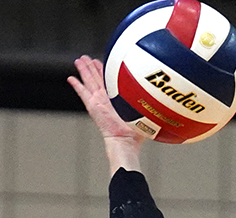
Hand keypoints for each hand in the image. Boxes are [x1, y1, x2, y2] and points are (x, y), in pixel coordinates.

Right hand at [65, 55, 144, 173]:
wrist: (125, 141)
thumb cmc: (136, 132)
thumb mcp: (143, 112)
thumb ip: (149, 103)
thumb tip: (164, 97)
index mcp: (115, 99)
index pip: (108, 81)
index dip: (104, 70)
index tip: (100, 61)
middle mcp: (105, 99)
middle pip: (96, 78)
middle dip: (91, 66)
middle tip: (85, 57)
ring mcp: (98, 102)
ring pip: (89, 81)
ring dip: (83, 71)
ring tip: (78, 60)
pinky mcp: (92, 107)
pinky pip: (83, 93)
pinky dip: (76, 86)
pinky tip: (70, 78)